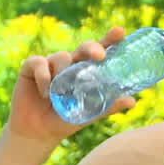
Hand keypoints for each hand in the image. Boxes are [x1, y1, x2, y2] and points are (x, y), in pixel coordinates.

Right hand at [5, 26, 137, 143]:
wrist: (38, 133)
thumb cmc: (64, 120)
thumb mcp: (88, 114)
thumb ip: (108, 106)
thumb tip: (132, 101)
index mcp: (85, 70)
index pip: (100, 51)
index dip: (110, 40)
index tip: (120, 32)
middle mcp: (70, 63)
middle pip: (84, 47)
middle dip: (92, 48)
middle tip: (99, 56)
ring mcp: (51, 63)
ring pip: (62, 57)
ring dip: (63, 74)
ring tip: (59, 94)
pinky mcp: (31, 67)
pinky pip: (39, 63)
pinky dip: (44, 78)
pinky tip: (44, 94)